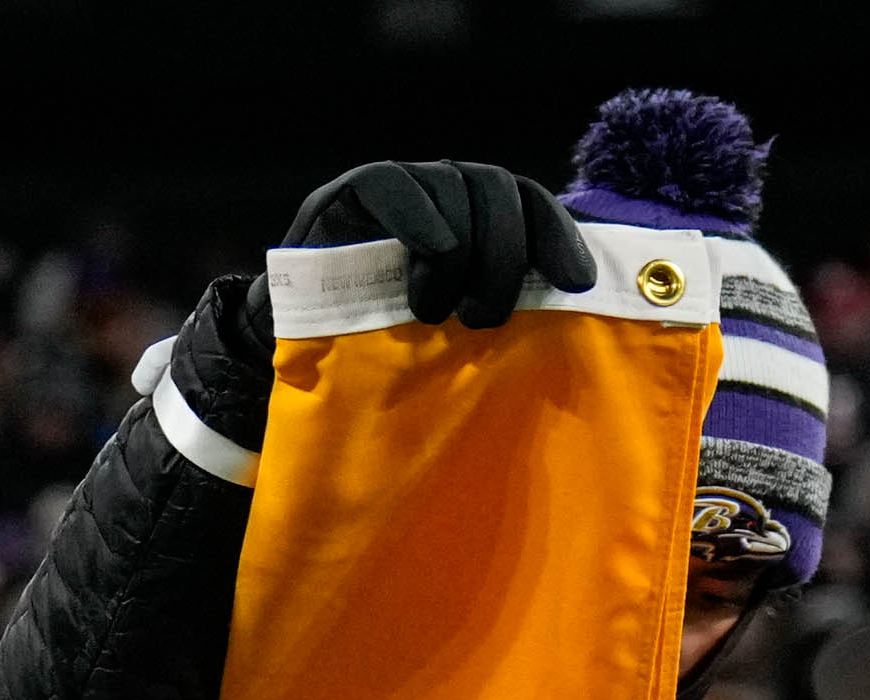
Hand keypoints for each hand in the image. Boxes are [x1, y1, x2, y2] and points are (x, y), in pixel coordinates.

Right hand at [285, 159, 598, 326]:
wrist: (293, 345)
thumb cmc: (380, 342)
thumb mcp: (454, 325)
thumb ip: (498, 302)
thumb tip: (573, 307)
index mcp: (479, 215)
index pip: (532, 204)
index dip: (559, 237)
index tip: (576, 285)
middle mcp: (447, 189)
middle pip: (501, 190)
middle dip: (505, 255)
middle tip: (485, 318)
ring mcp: (402, 184)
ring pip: (456, 186)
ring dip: (459, 254)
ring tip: (436, 311)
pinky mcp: (353, 190)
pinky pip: (395, 185)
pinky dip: (421, 217)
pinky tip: (434, 253)